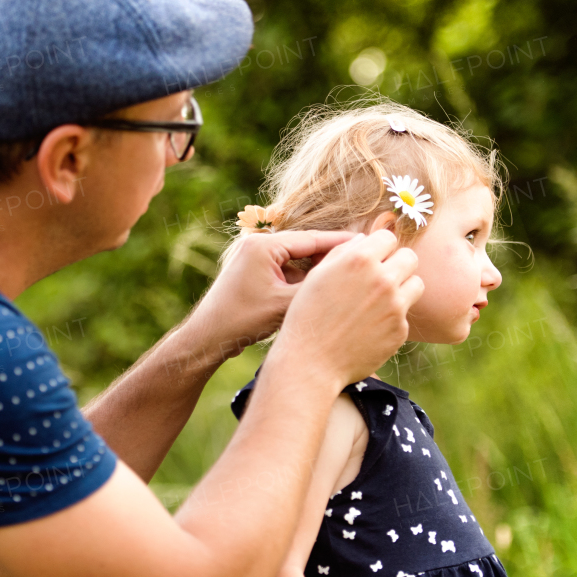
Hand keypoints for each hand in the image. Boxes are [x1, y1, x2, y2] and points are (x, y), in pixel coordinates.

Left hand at [185, 230, 357, 361]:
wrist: (207, 337)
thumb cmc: (242, 320)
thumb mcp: (285, 305)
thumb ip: (316, 288)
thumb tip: (350, 279)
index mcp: (264, 245)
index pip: (312, 239)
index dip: (343, 243)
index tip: (369, 244)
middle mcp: (257, 244)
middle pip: (306, 247)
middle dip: (333, 255)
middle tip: (365, 259)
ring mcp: (254, 257)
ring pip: (297, 259)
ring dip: (318, 268)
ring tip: (350, 274)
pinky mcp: (254, 271)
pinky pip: (286, 270)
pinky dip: (303, 278)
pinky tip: (324, 289)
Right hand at [274, 229, 422, 386]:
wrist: (311, 362)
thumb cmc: (308, 316)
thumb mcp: (317, 275)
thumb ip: (343, 252)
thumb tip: (364, 240)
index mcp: (360, 260)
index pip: (388, 237)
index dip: (379, 246)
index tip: (372, 257)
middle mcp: (382, 280)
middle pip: (409, 257)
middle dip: (396, 264)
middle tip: (380, 277)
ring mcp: (395, 306)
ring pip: (416, 284)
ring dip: (403, 287)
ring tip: (381, 299)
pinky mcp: (400, 330)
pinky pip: (405, 313)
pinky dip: (393, 317)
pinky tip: (371, 326)